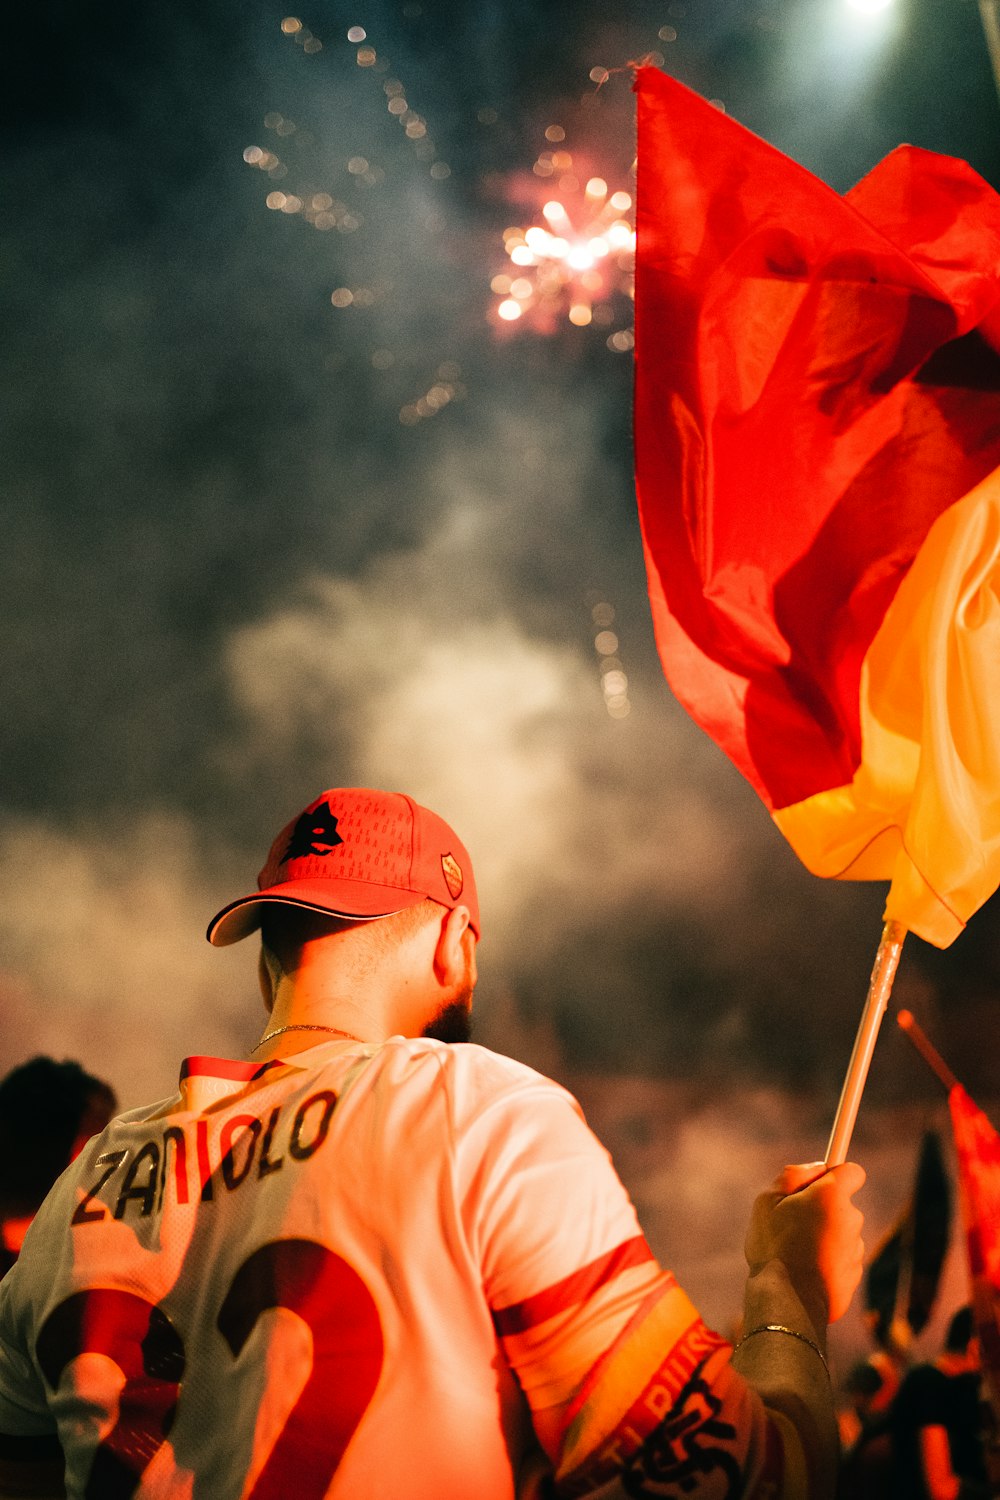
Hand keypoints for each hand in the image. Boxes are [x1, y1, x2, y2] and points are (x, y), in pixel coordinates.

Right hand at [745, 1160, 864, 1323]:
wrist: (788, 1301)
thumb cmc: (774, 1246)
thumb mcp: (767, 1200)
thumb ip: (793, 1175)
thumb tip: (818, 1168)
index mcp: (832, 1196)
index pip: (852, 1172)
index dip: (837, 1174)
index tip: (822, 1181)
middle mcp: (851, 1220)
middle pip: (843, 1205)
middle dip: (825, 1209)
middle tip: (796, 1221)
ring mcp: (855, 1250)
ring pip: (842, 1234)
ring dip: (827, 1237)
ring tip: (798, 1251)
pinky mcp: (854, 1276)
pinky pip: (842, 1260)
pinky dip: (828, 1261)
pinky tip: (806, 1271)